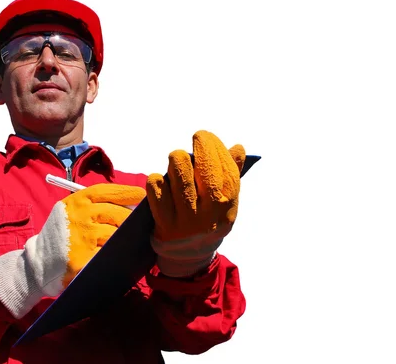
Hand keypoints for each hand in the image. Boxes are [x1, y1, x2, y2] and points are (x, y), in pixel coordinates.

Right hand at [0, 183, 145, 317]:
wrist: (38, 264)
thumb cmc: (60, 236)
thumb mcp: (70, 212)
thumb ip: (94, 206)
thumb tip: (131, 204)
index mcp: (76, 202)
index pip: (107, 191)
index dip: (127, 192)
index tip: (142, 195)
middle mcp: (79, 216)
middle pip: (117, 213)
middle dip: (130, 220)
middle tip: (140, 225)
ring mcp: (82, 238)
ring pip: (116, 234)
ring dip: (126, 239)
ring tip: (132, 241)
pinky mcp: (84, 259)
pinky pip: (110, 254)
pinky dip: (118, 254)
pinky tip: (122, 256)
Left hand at [146, 130, 244, 276]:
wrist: (188, 258)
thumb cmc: (207, 219)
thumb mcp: (224, 203)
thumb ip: (231, 175)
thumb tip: (238, 147)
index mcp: (226, 209)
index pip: (227, 173)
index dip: (218, 150)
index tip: (208, 136)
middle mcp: (209, 216)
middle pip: (207, 174)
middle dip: (202, 149)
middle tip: (198, 137)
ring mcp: (186, 221)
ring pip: (181, 180)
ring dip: (179, 161)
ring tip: (177, 157)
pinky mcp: (164, 224)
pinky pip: (157, 194)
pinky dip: (157, 181)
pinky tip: (159, 178)